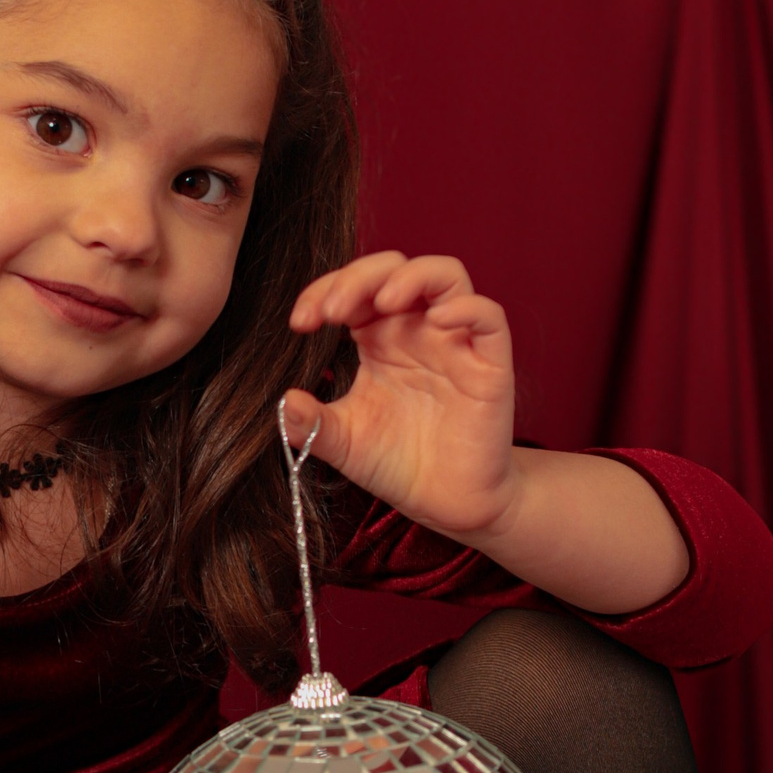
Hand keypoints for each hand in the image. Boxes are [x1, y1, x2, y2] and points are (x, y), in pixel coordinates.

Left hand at [283, 250, 519, 542]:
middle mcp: (417, 330)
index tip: (300, 323)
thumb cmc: (396, 463)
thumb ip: (311, 422)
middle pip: (394, 269)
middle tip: (331, 311)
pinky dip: (466, 309)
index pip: (352, 289)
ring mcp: (456, 342)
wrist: (445, 504)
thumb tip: (282, 402)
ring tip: (383, 301)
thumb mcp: (343, 442)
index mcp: (378, 337)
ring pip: (445, 276)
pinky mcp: (490, 364)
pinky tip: (438, 321)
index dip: (323, 292)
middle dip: (359, 278)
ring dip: (412, 277)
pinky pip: (488, 317)